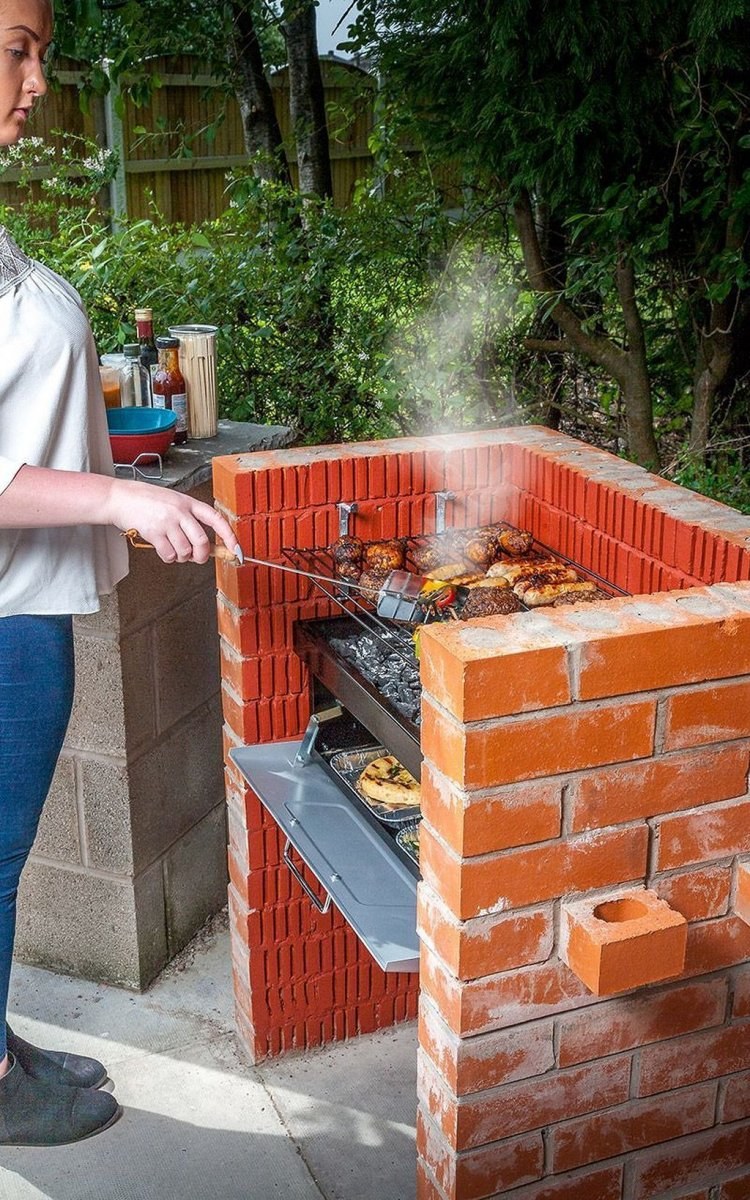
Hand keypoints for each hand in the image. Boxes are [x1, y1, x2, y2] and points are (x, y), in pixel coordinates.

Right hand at [103, 478, 239, 564]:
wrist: (120, 497)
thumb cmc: (147, 500)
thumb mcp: (174, 501)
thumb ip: (189, 519)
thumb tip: (206, 545)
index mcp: (189, 502)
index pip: (216, 519)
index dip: (229, 536)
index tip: (236, 549)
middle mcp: (180, 511)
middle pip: (202, 541)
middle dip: (201, 555)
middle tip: (196, 557)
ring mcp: (167, 521)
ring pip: (185, 551)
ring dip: (181, 556)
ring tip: (172, 548)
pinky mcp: (153, 532)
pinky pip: (169, 554)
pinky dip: (168, 557)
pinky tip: (163, 549)